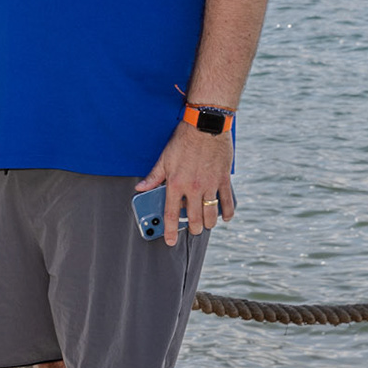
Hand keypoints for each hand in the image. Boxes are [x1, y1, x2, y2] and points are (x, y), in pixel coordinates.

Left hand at [136, 122, 235, 246]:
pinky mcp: (224, 179)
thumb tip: (140, 188)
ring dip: (208, 223)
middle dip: (192, 228)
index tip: (170, 241)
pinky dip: (227, 212)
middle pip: (192, 218)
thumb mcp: (164, 158)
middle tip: (192, 230)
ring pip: (210, 214)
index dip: (170, 231)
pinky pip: (227, 201)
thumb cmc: (183, 140)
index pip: (170, 214)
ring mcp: (210, 185)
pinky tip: (225, 217)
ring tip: (205, 225)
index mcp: (175, 183)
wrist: (205, 126)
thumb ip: (154, 176)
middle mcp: (193, 187)